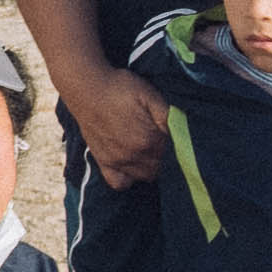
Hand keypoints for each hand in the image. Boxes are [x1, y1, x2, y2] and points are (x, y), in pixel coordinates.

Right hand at [61, 63, 169, 190]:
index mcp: (149, 140)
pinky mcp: (103, 162)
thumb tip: (184, 132)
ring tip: (152, 151)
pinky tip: (133, 165)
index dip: (180, 145)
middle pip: (162, 168)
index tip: (179, 137)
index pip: (175, 154)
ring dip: (153, 167)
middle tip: (165, 142)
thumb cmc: (121, 89)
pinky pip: (119, 183)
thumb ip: (169, 116)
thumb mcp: (151, 96)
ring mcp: (117, 161)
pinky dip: (129, 179)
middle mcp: (133, 156)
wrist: (86, 88)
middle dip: (168, 157)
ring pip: (146, 176)